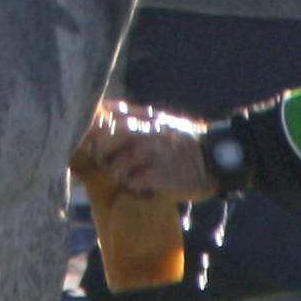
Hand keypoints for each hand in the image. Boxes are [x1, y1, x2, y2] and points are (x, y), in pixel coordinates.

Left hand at [79, 106, 218, 201]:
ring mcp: (151, 152)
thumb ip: (136, 118)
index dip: (92, 125)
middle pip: (105, 138)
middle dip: (100, 152)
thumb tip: (107, 116)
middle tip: (105, 161)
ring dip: (117, 173)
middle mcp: (145, 131)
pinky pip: (133, 182)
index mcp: (144, 117)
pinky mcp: (159, 174)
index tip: (86, 136)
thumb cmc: (185, 142)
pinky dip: (132, 186)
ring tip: (126, 177)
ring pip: (117, 164)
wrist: (214, 158)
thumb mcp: (161, 122)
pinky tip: (140, 186)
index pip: (108, 114)